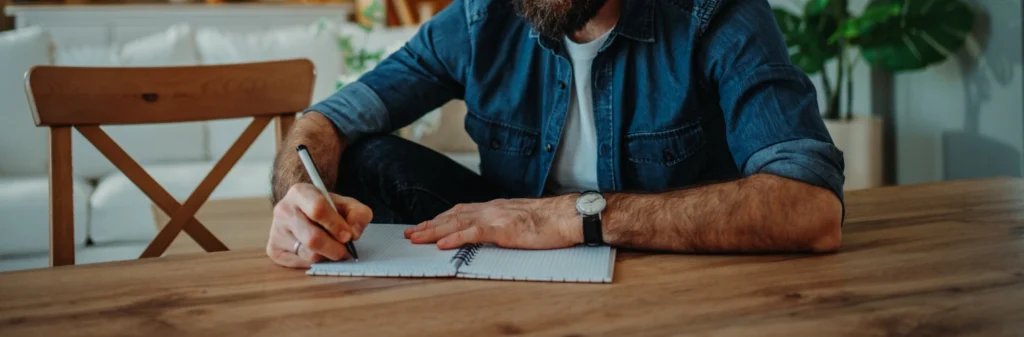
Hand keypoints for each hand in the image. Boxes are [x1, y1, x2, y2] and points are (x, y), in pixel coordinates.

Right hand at [267, 183, 372, 267]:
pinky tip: (318, 252)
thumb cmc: (327, 208)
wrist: (303, 211)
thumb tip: (353, 234)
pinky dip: (316, 262)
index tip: (348, 236)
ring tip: (332, 249)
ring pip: (308, 254)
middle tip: (345, 250)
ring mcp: (276, 231)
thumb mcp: (346, 204)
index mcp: (300, 192)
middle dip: (334, 248)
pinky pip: (301, 264)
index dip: (336, 225)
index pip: (318, 209)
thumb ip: (359, 214)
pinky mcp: (274, 249)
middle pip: (312, 238)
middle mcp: (283, 210)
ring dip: (327, 256)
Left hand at [403, 195, 581, 249]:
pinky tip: (441, 244)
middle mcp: (491, 209)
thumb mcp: (522, 220)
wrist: (568, 216)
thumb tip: (495, 232)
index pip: (461, 211)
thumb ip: (505, 224)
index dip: (441, 218)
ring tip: (416, 238)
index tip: (425, 225)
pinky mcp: (503, 229)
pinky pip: (473, 233)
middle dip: (429, 224)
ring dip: (433, 231)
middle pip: (453, 215)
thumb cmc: (551, 221)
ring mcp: (496, 217)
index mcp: (496, 208)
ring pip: (457, 222)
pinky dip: (454, 238)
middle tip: (410, 233)